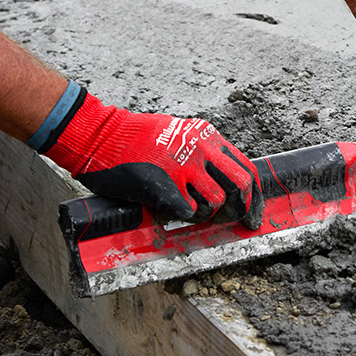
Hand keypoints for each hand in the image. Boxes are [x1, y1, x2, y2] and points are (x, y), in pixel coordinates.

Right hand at [42, 92, 262, 228]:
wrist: (102, 136)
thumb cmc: (136, 138)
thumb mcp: (179, 134)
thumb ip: (202, 153)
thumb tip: (222, 180)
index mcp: (207, 136)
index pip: (245, 167)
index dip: (254, 193)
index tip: (253, 210)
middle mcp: (200, 149)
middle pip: (240, 185)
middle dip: (241, 208)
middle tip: (236, 221)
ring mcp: (182, 166)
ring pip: (215, 201)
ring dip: (207, 214)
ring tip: (190, 210)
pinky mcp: (163, 185)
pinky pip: (188, 211)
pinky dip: (184, 216)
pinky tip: (173, 210)